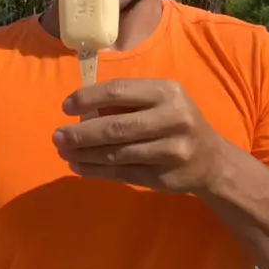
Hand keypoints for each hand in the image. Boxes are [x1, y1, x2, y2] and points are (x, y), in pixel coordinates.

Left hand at [53, 78, 224, 193]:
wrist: (211, 160)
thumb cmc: (175, 122)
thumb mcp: (160, 101)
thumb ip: (126, 102)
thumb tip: (81, 111)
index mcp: (166, 92)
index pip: (119, 91)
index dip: (88, 98)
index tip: (66, 107)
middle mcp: (172, 119)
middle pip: (116, 126)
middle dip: (81, 133)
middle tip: (57, 136)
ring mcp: (170, 151)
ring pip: (117, 153)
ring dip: (84, 154)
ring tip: (63, 151)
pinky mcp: (164, 177)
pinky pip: (122, 174)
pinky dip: (95, 171)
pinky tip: (78, 166)